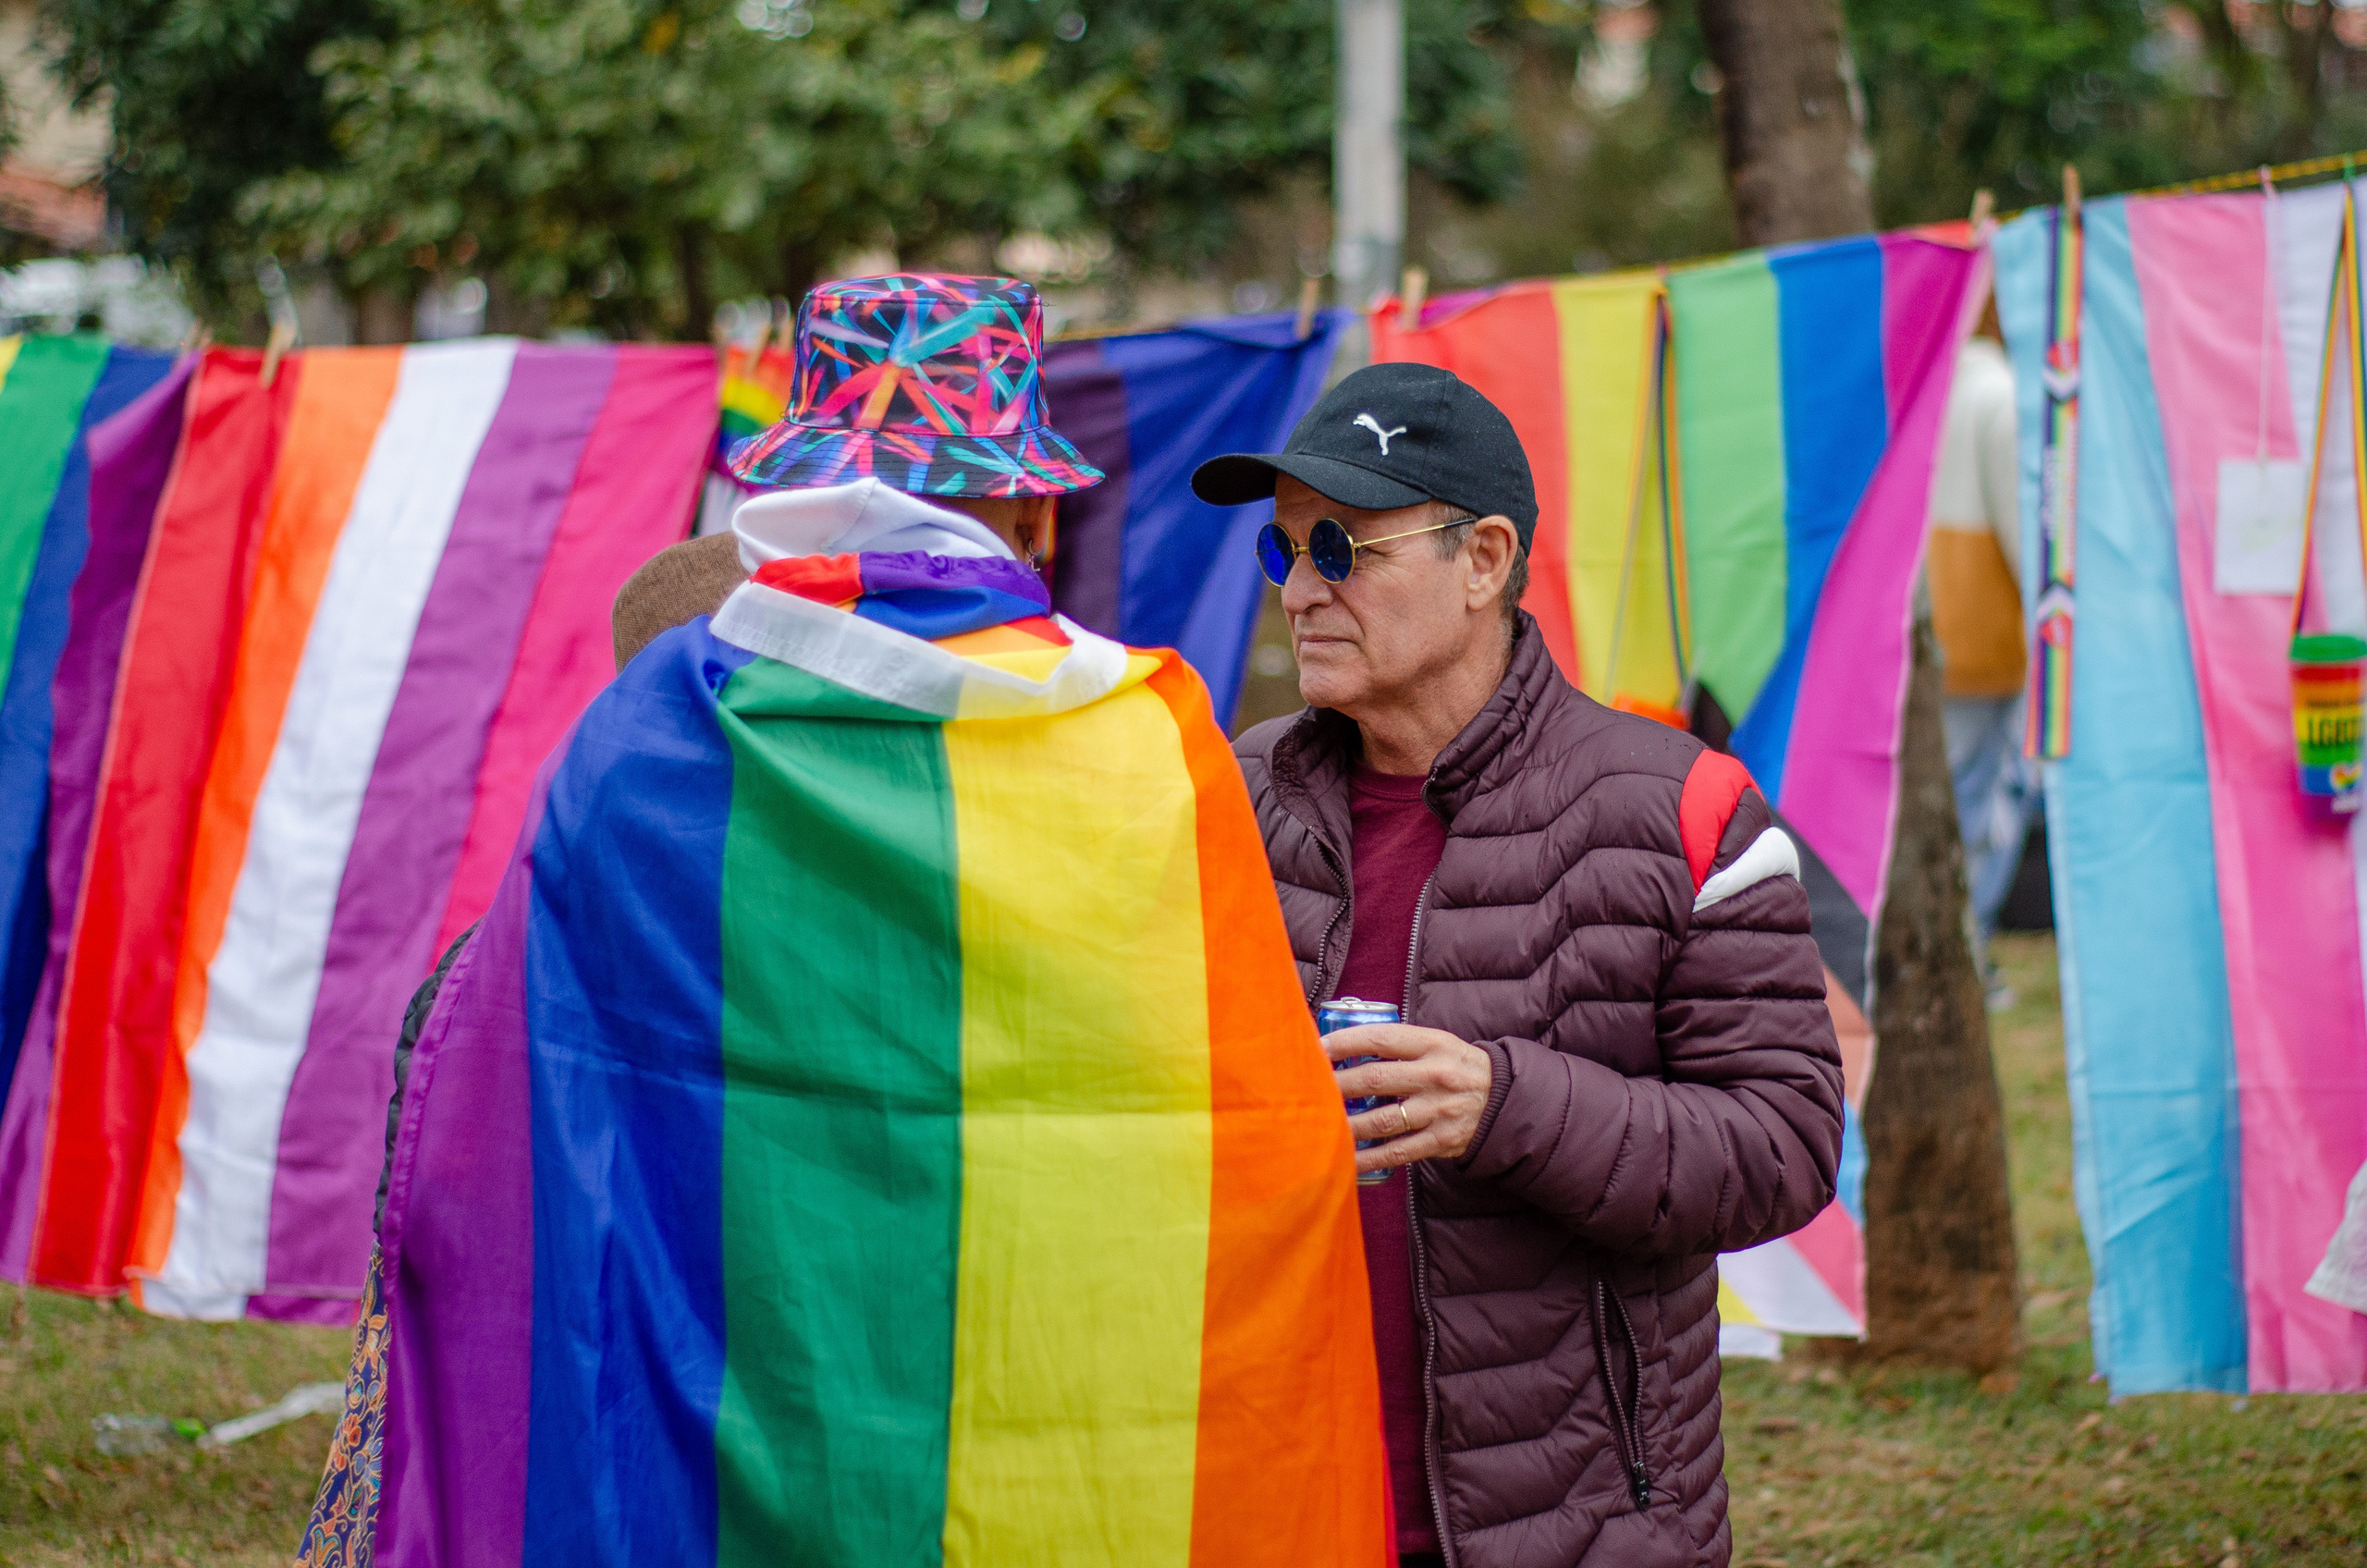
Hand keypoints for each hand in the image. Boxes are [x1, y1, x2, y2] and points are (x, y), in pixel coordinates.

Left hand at [1324, 1023, 1492, 1174]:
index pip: (1381, 1039)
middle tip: (1310, 1088)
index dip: (1345, 1042)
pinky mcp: (1441, 1141)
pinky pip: (1397, 1152)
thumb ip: (1399, 1044)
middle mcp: (1436, 1076)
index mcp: (1433, 1044)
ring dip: (1347, 1123)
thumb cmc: (1457, 1066)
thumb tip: (1342, 1043)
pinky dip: (1369, 1158)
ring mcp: (1439, 1111)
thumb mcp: (1437, 1043)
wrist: (1506, 1100)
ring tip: (1321, 1123)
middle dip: (1337, 1084)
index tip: (1317, 1048)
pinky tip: (1346, 1158)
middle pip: (1375, 1079)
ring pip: (1381, 1119)